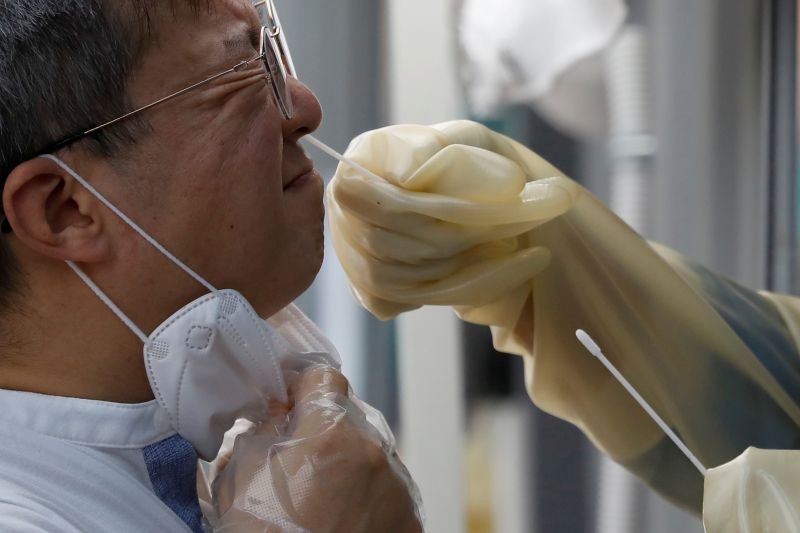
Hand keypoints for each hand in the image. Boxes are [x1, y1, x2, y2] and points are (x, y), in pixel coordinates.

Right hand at [209, 366, 422, 532]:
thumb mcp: (239, 476)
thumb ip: (261, 430)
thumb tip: (277, 413)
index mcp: (331, 430)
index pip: (324, 377)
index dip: (302, 389)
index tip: (291, 403)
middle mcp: (374, 451)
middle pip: (350, 417)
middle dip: (325, 431)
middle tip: (299, 462)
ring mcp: (398, 486)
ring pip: (372, 453)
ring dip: (351, 464)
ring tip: (322, 503)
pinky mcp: (411, 518)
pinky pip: (390, 489)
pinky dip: (370, 497)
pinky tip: (343, 521)